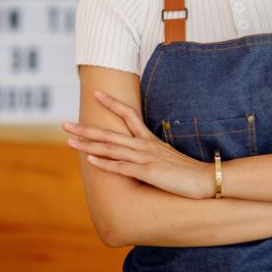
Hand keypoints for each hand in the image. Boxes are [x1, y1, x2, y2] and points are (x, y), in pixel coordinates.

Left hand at [63, 90, 215, 199]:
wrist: (207, 178)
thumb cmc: (188, 171)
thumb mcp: (167, 158)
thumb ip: (152, 154)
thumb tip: (139, 154)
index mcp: (149, 140)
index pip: (128, 114)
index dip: (112, 103)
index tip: (97, 93)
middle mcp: (145, 145)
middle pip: (110, 133)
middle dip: (86, 128)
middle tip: (64, 124)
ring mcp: (145, 158)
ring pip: (111, 148)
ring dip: (88, 144)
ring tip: (69, 140)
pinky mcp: (148, 172)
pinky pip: (122, 167)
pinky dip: (106, 164)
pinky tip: (91, 160)